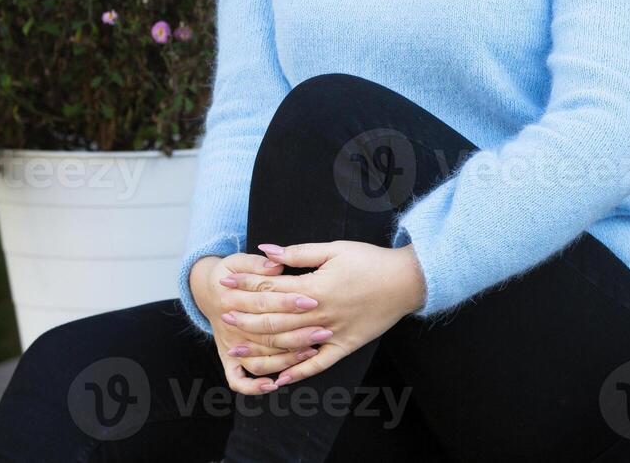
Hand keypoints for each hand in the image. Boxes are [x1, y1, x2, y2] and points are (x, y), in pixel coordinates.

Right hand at [189, 253, 328, 394]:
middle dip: (297, 334)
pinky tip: (273, 385)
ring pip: (257, 360)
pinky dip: (253, 386)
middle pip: (266, 334)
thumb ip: (257, 263)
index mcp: (232, 298)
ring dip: (284, 360)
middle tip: (322, 331)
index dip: (288, 302)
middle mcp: (230, 326)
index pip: (264, 302)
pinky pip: (236, 380)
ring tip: (310, 352)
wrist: (207, 290)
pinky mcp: (228, 359)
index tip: (312, 301)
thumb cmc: (230, 274)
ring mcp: (230, 346)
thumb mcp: (238, 260)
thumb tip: (276, 265)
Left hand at [218, 241, 426, 388]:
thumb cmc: (369, 261)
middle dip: (246, 318)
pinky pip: (319, 365)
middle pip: (273, 319)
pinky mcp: (345, 346)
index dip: (245, 285)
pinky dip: (298, 373)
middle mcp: (319, 314)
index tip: (225, 283)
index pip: (270, 289)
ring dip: (262, 349)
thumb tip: (266, 250)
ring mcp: (331, 333)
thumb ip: (298, 253)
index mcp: (314, 287)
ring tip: (239, 351)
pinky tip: (279, 380)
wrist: (405, 281)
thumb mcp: (334, 249)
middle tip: (223, 317)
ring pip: (289, 346)